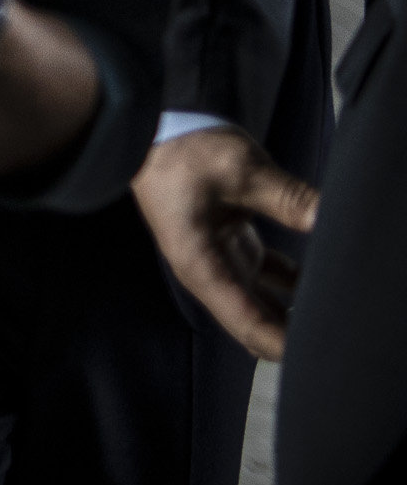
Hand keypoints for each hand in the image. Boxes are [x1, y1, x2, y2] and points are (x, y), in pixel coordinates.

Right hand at [135, 126, 317, 358]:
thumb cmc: (181, 152)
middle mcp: (208, 273)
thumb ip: (289, 198)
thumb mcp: (239, 169)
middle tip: (337, 337)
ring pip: (263, 307)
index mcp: (201, 265)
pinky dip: (293, 288)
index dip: (285, 346)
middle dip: (292, 336)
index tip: (321, 353)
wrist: (146, 131)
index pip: (248, 325)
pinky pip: (267, 281)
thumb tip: (334, 221)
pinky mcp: (230, 247)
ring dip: (295, 314)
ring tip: (338, 314)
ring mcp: (220, 261)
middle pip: (256, 325)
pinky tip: (324, 283)